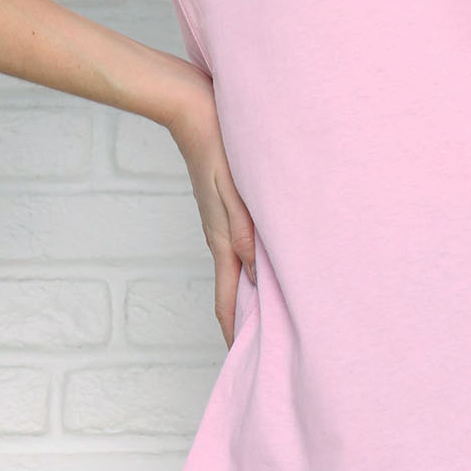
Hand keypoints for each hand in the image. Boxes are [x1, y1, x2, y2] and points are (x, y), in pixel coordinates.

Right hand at [164, 65, 256, 349]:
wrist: (192, 107)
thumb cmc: (215, 143)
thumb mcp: (234, 190)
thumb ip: (246, 230)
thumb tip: (257, 274)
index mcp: (223, 238)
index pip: (227, 300)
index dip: (236, 333)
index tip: (247, 362)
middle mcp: (222, 235)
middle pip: (235, 290)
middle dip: (249, 320)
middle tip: (271, 346)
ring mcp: (223, 221)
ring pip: (241, 268)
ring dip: (256, 293)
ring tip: (278, 312)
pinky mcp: (228, 205)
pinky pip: (243, 244)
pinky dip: (256, 262)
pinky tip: (271, 259)